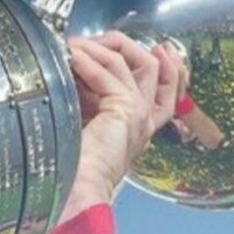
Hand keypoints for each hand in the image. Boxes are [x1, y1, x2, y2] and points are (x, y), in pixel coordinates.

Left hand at [60, 32, 185, 223]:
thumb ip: (86, 99)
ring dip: (98, 49)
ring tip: (71, 46)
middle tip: (95, 40)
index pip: (164, 91)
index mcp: (136, 129)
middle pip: (153, 69)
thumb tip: (71, 66)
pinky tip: (70, 58)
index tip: (156, 46)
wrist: (75, 193)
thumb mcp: (82, 124)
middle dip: (124, 46)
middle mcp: (144, 121)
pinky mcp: (126, 112)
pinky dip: (87, 61)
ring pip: (131, 64)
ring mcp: (138, 115)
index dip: (164, 66)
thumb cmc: (69, 167)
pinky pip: (109, 74)